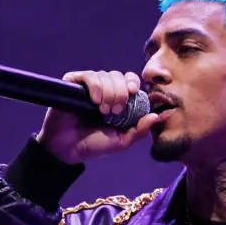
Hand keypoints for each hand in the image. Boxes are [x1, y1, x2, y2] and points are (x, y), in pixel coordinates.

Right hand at [37, 70, 164, 163]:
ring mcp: (88, 87)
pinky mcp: (73, 84)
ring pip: (105, 75)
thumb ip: (140, 130)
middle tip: (115, 111)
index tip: (133, 92)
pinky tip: (94, 101)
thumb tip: (158, 116)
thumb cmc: (93, 145)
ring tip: (102, 111)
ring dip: (108, 92)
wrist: (67, 149)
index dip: (133, 83)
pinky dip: (95, 86)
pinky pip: (88, 76)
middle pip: (119, 76)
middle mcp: (103, 90)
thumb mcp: (121, 141)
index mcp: (116, 99)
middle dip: (121, 92)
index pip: (129, 80)